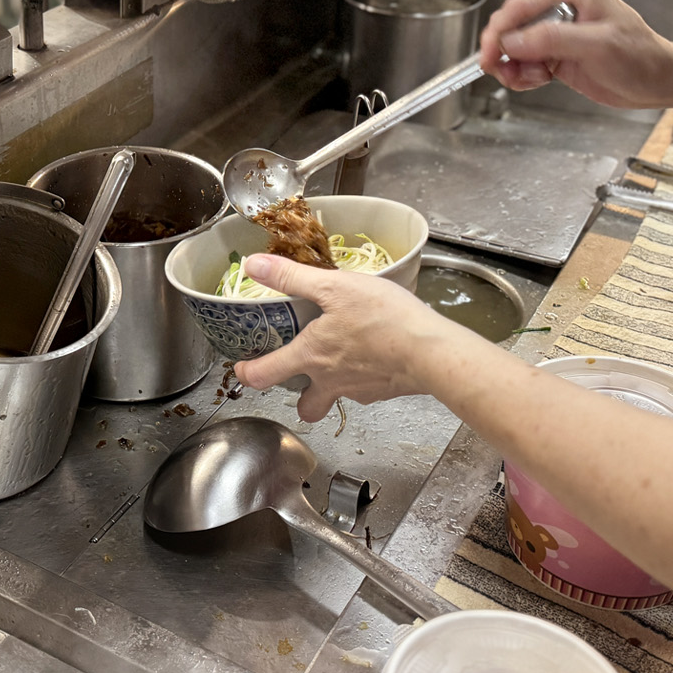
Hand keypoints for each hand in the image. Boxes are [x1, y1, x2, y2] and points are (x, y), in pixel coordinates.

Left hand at [232, 254, 475, 422]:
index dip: (248, 374)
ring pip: (336, 398)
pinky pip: (365, 389)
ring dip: (332, 385)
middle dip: (298, 397)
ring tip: (342, 358)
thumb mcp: (334, 287)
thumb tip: (253, 265)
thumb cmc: (383, 319)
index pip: (265, 375)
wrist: (430, 352)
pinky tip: (376, 353)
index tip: (242, 369)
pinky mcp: (384, 391)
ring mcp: (358, 391)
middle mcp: (330, 381)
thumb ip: (293, 278)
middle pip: (305, 407)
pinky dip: (365, 375)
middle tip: (299, 377)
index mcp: (311, 356)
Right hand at [479, 0, 672, 108]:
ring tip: (527, 80)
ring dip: (513, 66)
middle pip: (515, 26)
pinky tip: (534, 82)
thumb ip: (552, 40)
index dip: (500, 30)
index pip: (523, 6)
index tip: (488, 52)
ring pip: (517, 47)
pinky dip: (522, 74)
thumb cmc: (642, 58)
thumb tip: (512, 42)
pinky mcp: (559, 54)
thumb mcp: (597, 45)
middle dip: (503, 50)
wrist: (660, 82)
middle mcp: (565, 8)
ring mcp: (561, 32)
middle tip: (497, 70)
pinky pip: (527, 62)